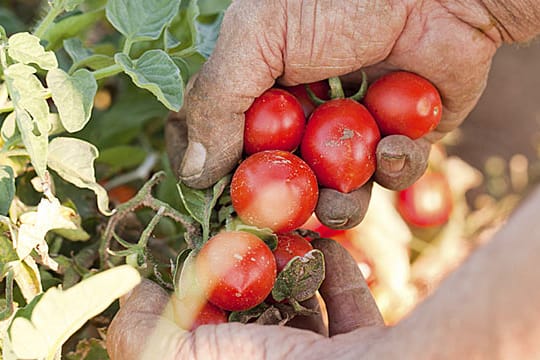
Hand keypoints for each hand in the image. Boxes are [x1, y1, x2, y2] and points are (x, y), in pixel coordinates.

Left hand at [106, 238, 383, 359]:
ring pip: (301, 312)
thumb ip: (143, 333)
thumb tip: (140, 294)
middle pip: (255, 323)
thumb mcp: (185, 359)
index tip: (198, 256)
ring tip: (284, 238)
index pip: (205, 344)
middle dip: (250, 278)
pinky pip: (346, 307)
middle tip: (243, 237)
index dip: (198, 301)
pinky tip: (323, 246)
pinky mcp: (363, 348)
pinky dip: (334, 274)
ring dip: (293, 270)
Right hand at [166, 0, 499, 228]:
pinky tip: (393, 143)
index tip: (217, 202)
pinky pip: (391, 174)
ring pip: (334, 193)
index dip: (215, 179)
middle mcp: (300, 117)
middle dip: (280, 205)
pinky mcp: (399, 137)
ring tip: (341, 194)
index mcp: (258, 92)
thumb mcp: (258, 35)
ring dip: (337, 204)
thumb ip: (218, 100)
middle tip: (284, 214)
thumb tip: (192, 174)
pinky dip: (393, 166)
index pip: (218, 145)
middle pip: (277, 182)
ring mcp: (349, 132)